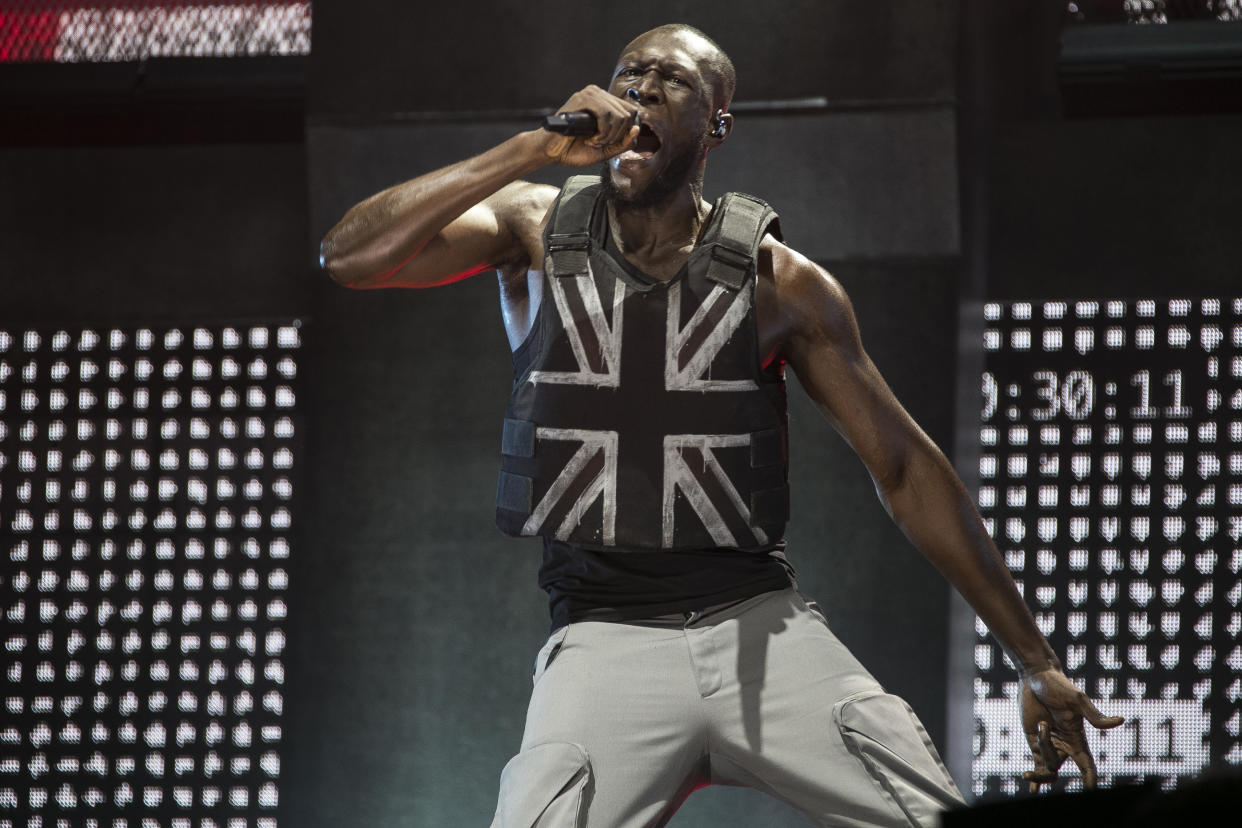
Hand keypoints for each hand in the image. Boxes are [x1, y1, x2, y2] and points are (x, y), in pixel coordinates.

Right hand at [541, 85, 639, 166]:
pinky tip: (591, 139)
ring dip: (609, 136)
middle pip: (628, 114)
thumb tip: (637, 129)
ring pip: (619, 115)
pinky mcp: (582, 98)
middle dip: (617, 136)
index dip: (626, 132)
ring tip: (593, 142)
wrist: (552, 151)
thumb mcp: (607, 150)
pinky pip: (605, 114)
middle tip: (599, 143)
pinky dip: (602, 132)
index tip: (609, 142)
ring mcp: (591, 94)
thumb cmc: (575, 149)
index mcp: (606, 103)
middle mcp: (600, 95)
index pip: (631, 112)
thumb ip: (624, 142)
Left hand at [1019, 667, 1124, 791]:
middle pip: (1058, 769)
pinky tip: (1033, 790)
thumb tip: (1121, 721)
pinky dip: (1036, 779)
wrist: (1036, 676)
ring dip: (1040, 749)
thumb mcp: (1077, 699)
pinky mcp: (1034, 741)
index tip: (1090, 790)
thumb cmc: (1059, 685)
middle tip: (1042, 726)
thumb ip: (1095, 715)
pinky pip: (1037, 765)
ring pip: (1046, 767)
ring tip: (1039, 724)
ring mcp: (1049, 745)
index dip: (1089, 778)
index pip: (1087, 765)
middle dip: (1048, 763)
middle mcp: (1065, 745)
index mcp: (1078, 739)